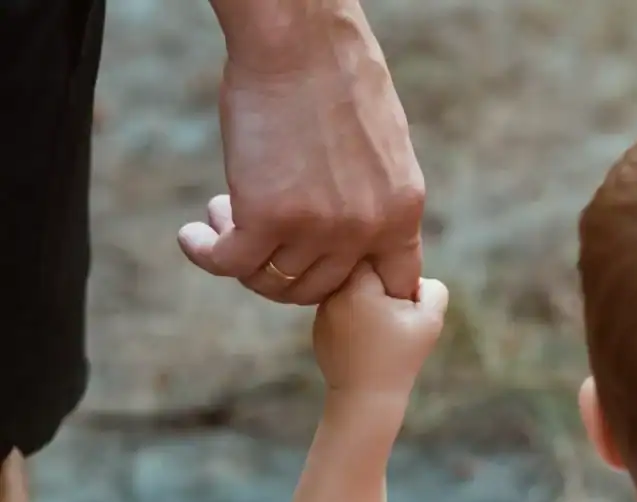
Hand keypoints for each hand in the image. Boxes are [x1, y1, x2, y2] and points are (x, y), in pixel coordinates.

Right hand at [178, 0, 424, 304]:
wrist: (299, 36)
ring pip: (273, 282)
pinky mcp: (266, 216)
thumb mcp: (379, 150)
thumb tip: (341, 237)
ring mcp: (319, 227)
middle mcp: (366, 227)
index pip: (394, 283)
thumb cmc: (335, 77)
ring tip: (222, 221)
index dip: (359, 290)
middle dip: (284, 272)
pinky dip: (206, 254)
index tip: (325, 275)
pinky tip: (193, 236)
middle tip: (255, 240)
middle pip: (320, 289)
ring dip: (244, 262)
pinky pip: (230, 264)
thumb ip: (371, 201)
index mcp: (402, 209)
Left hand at [313, 263, 447, 393]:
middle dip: (378, 286)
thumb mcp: (430, 320)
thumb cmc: (400, 357)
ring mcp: (321, 312)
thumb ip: (431, 287)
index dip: (392, 271)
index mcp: (358, 286)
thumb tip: (414, 278)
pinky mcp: (318, 328)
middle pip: (359, 271)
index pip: (374, 256)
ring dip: (363, 301)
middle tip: (392, 314)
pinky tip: (363, 340)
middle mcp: (333, 294)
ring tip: (378, 330)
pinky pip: (338, 309)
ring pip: (348, 290)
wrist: (366, 397)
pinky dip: (352, 318)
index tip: (399, 296)